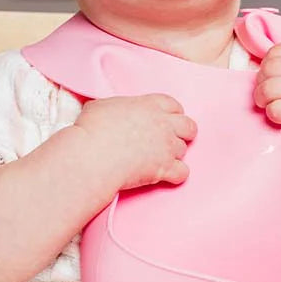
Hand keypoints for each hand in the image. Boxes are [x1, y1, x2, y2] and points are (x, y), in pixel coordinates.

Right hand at [74, 94, 197, 190]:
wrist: (92, 155)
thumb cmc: (91, 130)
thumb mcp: (102, 106)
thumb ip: (117, 107)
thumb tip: (111, 112)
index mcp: (149, 105)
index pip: (173, 105)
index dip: (173, 113)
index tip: (167, 120)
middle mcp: (163, 124)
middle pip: (188, 126)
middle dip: (183, 133)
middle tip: (171, 140)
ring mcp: (166, 146)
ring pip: (184, 149)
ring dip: (174, 155)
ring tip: (160, 159)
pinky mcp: (164, 168)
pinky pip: (183, 173)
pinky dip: (176, 175)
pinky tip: (165, 176)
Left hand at [253, 43, 280, 144]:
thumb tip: (256, 65)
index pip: (274, 52)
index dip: (268, 67)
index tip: (275, 80)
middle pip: (268, 69)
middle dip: (262, 83)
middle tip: (270, 95)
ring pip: (266, 89)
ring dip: (264, 100)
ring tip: (275, 105)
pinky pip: (273, 109)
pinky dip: (273, 115)